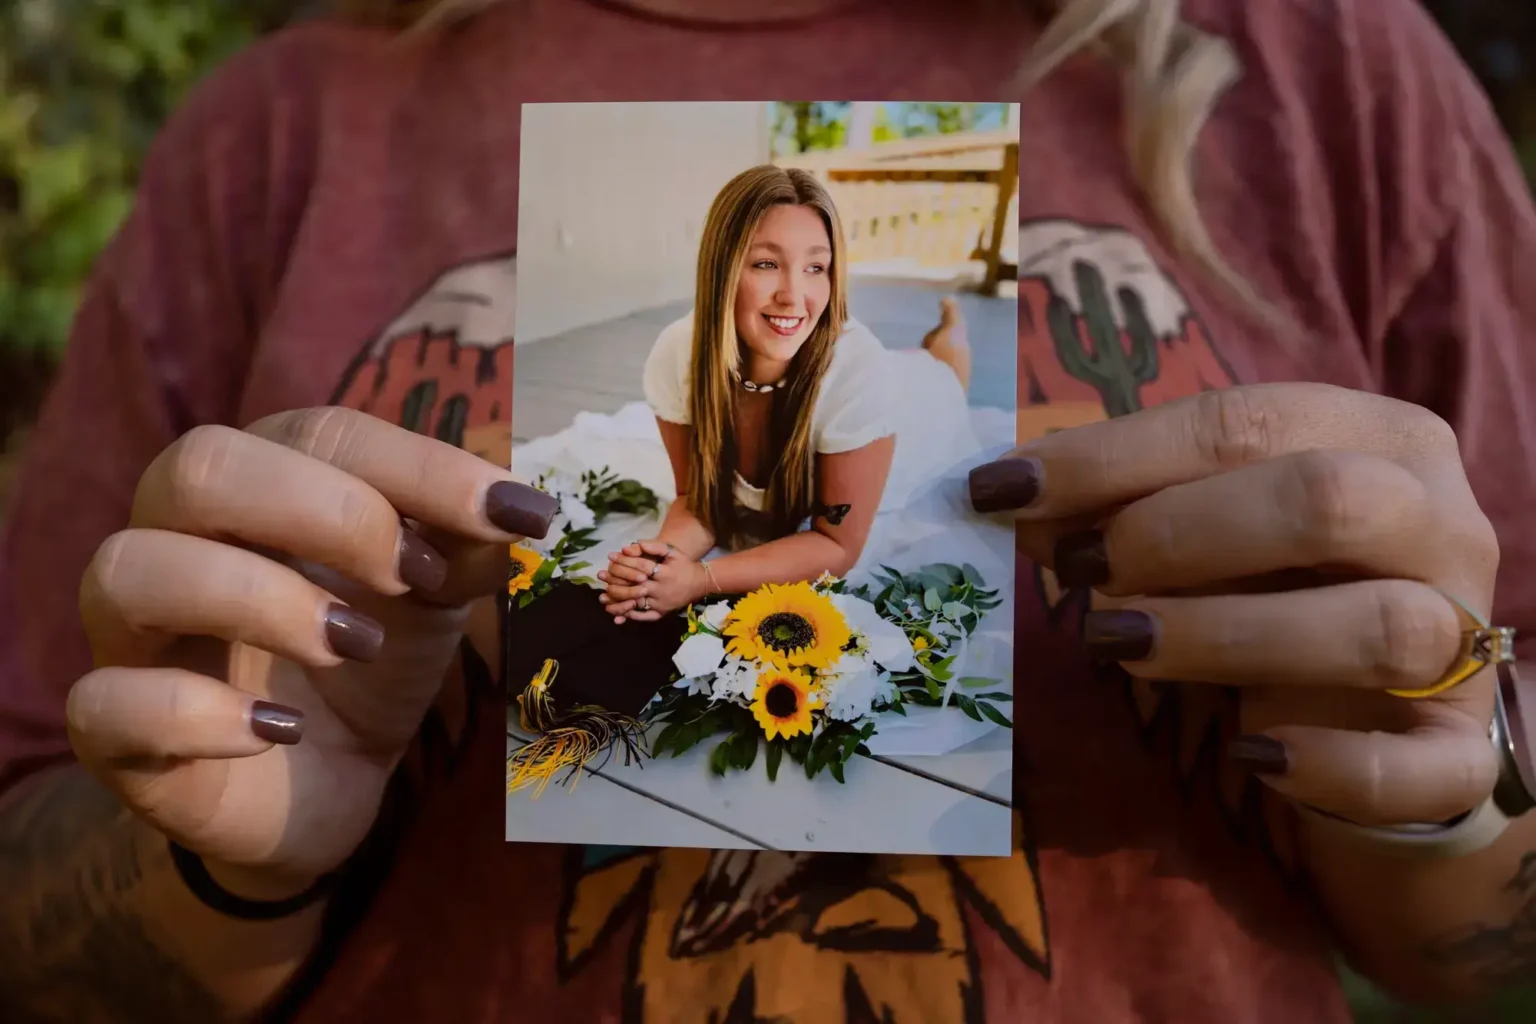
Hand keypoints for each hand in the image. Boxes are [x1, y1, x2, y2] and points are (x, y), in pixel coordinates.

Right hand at [65, 408, 556, 893]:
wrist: (324, 787)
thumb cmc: (370, 662)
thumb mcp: (432, 599)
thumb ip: (463, 550)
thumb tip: (517, 517)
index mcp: (259, 481)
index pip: (320, 433)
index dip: (419, 468)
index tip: (513, 515)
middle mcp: (177, 536)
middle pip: (201, 467)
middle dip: (323, 511)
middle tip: (409, 576)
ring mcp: (133, 633)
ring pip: (131, 570)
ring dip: (259, 600)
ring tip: (353, 643)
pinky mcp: (113, 729)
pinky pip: (105, 700)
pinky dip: (197, 714)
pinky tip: (278, 731)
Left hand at [597, 539, 707, 622]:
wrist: (700, 583)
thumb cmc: (684, 565)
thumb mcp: (673, 552)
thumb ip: (656, 547)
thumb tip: (636, 544)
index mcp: (664, 573)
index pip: (640, 567)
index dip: (624, 561)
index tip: (610, 556)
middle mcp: (661, 589)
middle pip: (634, 586)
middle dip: (616, 581)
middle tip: (601, 575)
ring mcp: (661, 603)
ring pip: (636, 603)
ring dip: (618, 601)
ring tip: (603, 597)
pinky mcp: (662, 612)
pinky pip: (644, 616)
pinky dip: (631, 615)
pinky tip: (618, 613)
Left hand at [969, 384, 1503, 827]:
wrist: (1369, 704)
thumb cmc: (1271, 584)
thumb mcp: (1198, 527)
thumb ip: (1118, 506)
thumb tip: (1014, 497)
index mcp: (1378, 437)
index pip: (1246, 421)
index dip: (1114, 456)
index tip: (1004, 488)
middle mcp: (1441, 521)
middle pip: (1328, 500)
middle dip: (1179, 532)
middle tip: (1079, 568)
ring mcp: (1466, 637)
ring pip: (1375, 627)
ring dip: (1226, 636)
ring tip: (1116, 642)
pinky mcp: (1460, 751)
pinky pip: (1416, 767)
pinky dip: (1327, 765)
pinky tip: (1248, 752)